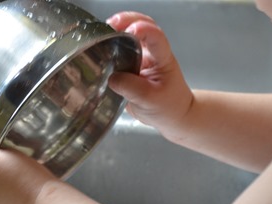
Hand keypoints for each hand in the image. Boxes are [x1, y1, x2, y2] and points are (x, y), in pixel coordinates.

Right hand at [106, 12, 192, 130]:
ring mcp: (140, 57)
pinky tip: (100, 47)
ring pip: (129, 34)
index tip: (131, 31)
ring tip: (102, 32)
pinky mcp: (128, 66)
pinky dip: (109, 44)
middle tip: (112, 24)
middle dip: (127, 20)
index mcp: (162, 58)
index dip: (144, 30)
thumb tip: (111, 78)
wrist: (171, 115)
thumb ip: (131, 88)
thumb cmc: (168, 106)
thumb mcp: (150, 101)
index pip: (156, 37)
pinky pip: (118, 50)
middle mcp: (151, 53)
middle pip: (142, 24)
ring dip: (116, 29)